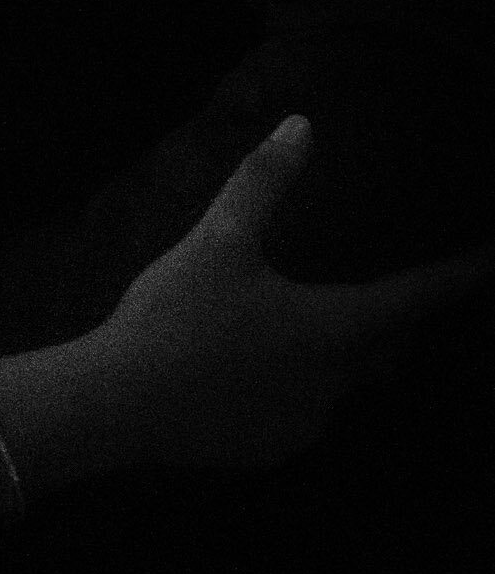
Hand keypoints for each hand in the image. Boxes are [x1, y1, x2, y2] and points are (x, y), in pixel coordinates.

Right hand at [97, 117, 494, 471]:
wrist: (117, 404)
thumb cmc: (176, 317)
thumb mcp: (217, 240)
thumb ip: (264, 183)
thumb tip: (302, 124)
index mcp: (335, 329)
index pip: (417, 297)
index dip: (461, 276)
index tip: (492, 261)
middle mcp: (336, 383)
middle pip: (387, 346)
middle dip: (397, 321)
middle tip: (399, 294)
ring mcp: (306, 423)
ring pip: (345, 382)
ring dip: (342, 356)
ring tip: (313, 328)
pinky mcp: (271, 449)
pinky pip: (305, 412)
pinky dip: (298, 388)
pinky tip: (258, 371)